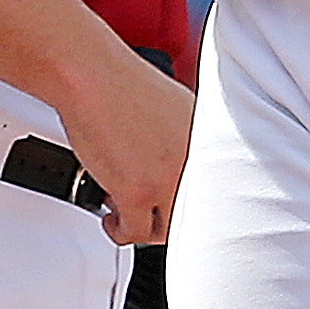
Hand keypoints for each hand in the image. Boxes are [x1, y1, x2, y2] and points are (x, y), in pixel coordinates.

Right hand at [59, 46, 194, 246]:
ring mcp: (168, 178)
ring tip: (129, 213)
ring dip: (146, 227)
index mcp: (209, 138)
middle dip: (169, 215)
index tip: (174, 203)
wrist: (92, 75)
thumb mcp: (174, 107)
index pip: (217, 187)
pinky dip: (121, 231)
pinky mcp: (138, 193)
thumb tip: (176, 167)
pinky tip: (114, 219)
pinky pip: (135, 233)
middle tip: (150, 211)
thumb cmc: (121, 83)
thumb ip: (184, 140)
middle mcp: (195, 160)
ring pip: (167, 229)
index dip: (193, 200)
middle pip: (195, 213)